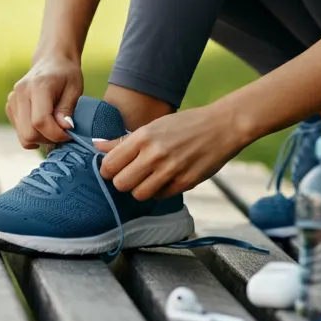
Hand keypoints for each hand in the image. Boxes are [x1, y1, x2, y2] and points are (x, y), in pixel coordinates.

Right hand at [6, 54, 83, 148]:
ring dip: (41, 138)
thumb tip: (64, 128)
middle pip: (28, 133)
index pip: (40, 122)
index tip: (68, 134)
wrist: (51, 60)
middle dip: (48, 139)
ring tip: (54, 127)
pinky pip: (20, 132)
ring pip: (23, 136)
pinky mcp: (10, 107)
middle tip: (62, 132)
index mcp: (38, 86)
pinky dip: (33, 133)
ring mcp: (12, 100)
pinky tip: (44, 123)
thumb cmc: (66, 74)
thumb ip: (67, 109)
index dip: (55, 134)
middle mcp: (20, 93)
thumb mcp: (75, 88)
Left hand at [92, 105, 244, 200]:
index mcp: (143, 136)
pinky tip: (165, 179)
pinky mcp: (184, 183)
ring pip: (138, 194)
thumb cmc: (186, 124)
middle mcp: (154, 154)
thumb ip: (124, 140)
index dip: (108, 170)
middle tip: (129, 175)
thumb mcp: (153, 126)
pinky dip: (159, 191)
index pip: (109, 164)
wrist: (222, 126)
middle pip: (120, 184)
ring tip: (147, 178)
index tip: (114, 168)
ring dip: (140, 189)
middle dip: (122, 182)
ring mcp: (170, 170)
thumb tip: (98, 146)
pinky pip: (160, 196)